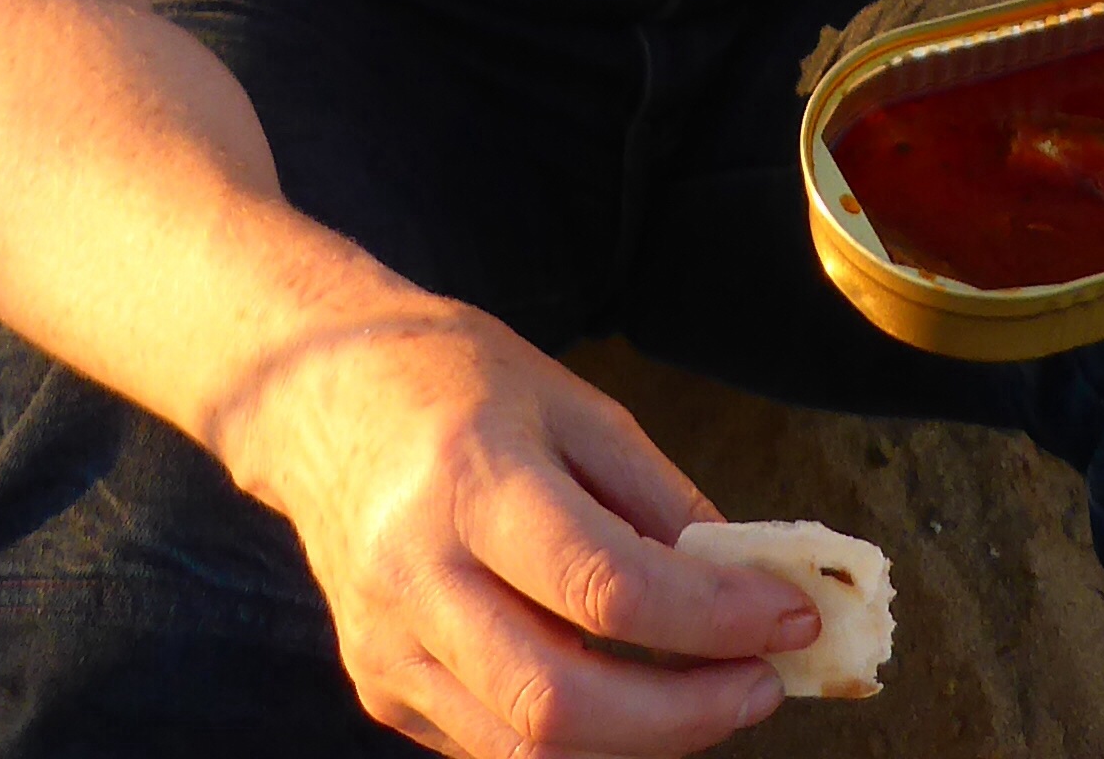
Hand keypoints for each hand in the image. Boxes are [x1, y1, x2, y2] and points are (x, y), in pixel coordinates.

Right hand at [219, 302, 820, 756]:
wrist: (314, 395)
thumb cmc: (453, 382)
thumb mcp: (575, 405)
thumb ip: (663, 500)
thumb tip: (754, 584)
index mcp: (470, 480)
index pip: (605, 587)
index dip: (713, 618)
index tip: (789, 616)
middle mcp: (414, 575)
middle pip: (560, 704)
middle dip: (683, 718)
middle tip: (759, 686)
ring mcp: (386, 645)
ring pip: (525, 752)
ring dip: (641, 743)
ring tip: (710, 698)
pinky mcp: (379, 686)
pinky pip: (493, 746)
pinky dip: (578, 739)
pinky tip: (629, 695)